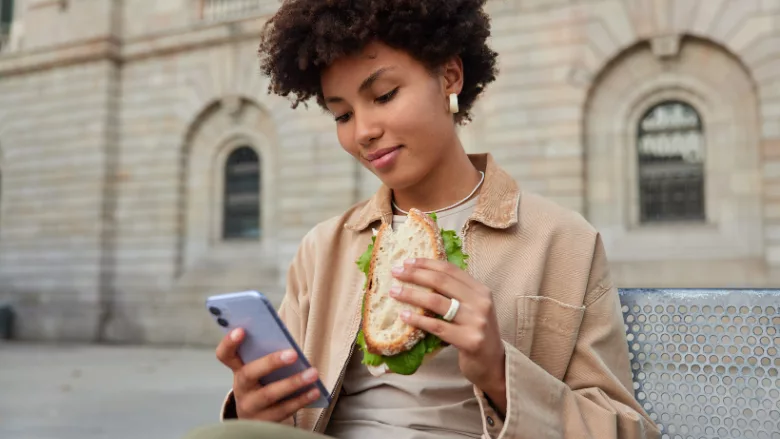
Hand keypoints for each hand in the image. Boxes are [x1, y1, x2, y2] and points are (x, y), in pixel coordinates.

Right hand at [216, 328, 321, 420]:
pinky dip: (301, 400)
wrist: (258, 416)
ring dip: (293, 382)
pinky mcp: (264, 421)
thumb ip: (266, 354)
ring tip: (313, 373)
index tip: (241, 330)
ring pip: (269, 394)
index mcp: (238, 369)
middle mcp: (240, 388)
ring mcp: (250, 407)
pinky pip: (284, 410)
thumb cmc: (263, 382)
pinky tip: (314, 391)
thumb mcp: (259, 369)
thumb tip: (287, 340)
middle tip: (293, 354)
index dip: (229, 343)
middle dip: (271, 362)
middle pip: (249, 374)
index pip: (225, 355)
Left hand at [390, 258, 506, 402]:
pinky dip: (418, 319)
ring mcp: (476, 321)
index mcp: (481, 290)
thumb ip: (455, 294)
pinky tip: (404, 316)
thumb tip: (422, 276)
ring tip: (394, 292)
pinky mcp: (469, 340)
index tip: (407, 261)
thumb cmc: (476, 333)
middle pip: (441, 281)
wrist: (493, 364)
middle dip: (415, 275)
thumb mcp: (472, 308)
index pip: (450, 270)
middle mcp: (481, 302)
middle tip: (395, 272)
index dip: (427, 263)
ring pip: (436, 302)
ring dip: (411, 295)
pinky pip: (437, 327)